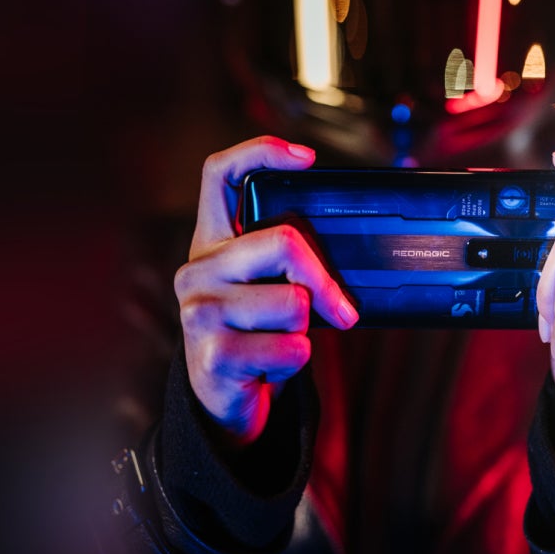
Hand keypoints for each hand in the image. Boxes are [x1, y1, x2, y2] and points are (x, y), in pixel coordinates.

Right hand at [175, 137, 359, 444]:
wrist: (223, 401)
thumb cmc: (257, 335)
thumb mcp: (265, 287)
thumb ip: (287, 261)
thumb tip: (357, 246)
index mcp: (212, 241)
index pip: (219, 174)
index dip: (260, 152)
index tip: (306, 158)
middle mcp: (197, 269)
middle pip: (282, 241)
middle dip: (324, 278)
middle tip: (343, 309)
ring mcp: (199, 311)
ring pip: (293, 302)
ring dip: (304, 329)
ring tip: (281, 340)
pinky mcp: (213, 354)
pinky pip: (290, 347)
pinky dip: (297, 360)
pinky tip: (273, 365)